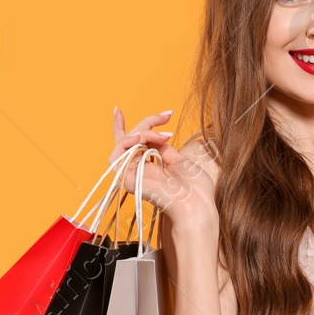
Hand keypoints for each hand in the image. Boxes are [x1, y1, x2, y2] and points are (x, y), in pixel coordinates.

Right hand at [109, 106, 219, 235]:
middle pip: (130, 138)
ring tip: (163, 134)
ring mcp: (132, 174)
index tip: (118, 110)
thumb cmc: (194, 188)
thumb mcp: (179, 160)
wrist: (195, 204)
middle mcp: (138, 170)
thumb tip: (155, 136)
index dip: (121, 127)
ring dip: (142, 131)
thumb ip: (163, 148)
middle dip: (147, 122)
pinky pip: (120, 153)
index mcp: (150, 167)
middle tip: (166, 116)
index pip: (131, 145)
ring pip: (124, 142)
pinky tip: (145, 138)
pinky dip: (131, 140)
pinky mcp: (127, 179)